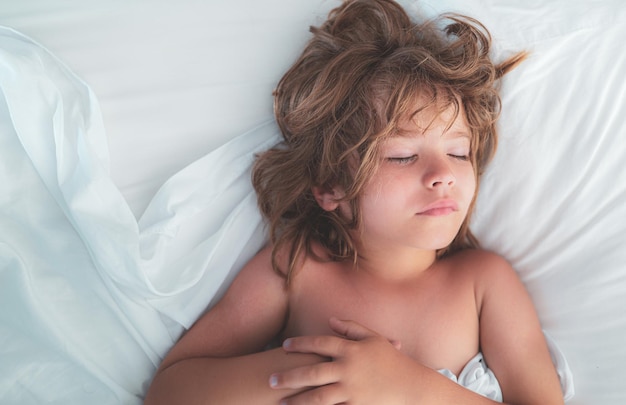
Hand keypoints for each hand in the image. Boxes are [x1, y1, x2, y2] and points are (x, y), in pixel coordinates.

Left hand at [269, 317, 419, 404]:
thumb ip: (351, 327)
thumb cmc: (392, 360)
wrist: (412, 386)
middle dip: (289, 376)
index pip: (320, 344)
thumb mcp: (374, 339)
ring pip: (318, 397)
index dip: (300, 343)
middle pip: (312, 373)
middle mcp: (349, 370)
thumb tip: (329, 320)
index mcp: (351, 350)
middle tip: (270, 380)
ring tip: (280, 403)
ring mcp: (352, 390)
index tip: (284, 346)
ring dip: (297, 400)